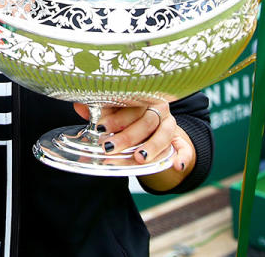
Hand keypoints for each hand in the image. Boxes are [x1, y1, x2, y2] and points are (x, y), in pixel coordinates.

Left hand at [74, 102, 192, 170]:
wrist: (153, 127)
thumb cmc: (128, 116)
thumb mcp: (112, 112)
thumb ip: (97, 109)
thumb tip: (78, 104)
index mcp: (141, 97)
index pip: (131, 104)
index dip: (115, 117)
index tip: (100, 127)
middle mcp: (158, 109)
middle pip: (146, 121)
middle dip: (127, 136)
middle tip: (109, 147)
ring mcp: (171, 124)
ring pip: (164, 134)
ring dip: (152, 146)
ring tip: (138, 158)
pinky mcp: (181, 141)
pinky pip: (186, 148)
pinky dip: (183, 157)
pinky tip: (177, 166)